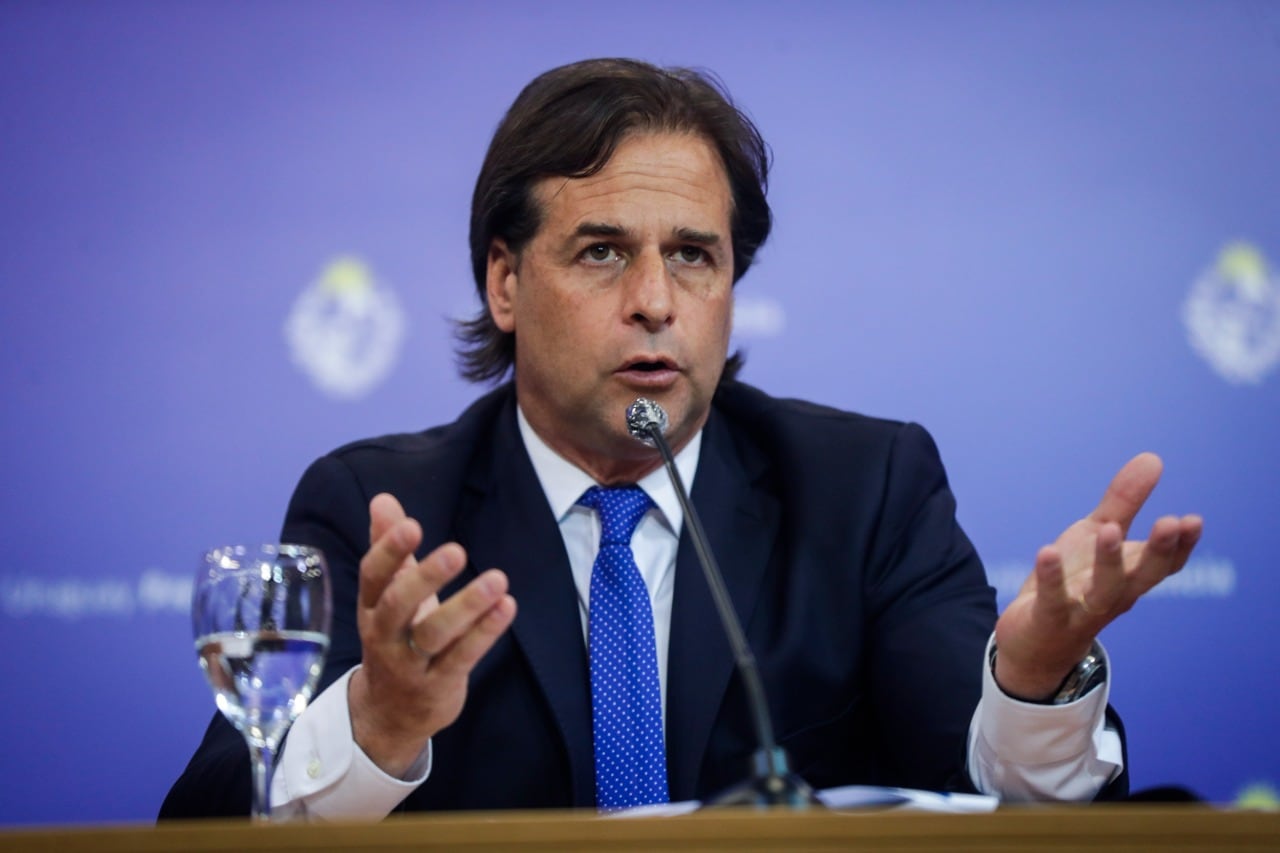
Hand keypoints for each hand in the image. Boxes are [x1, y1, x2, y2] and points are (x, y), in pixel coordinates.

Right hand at [348, 493, 516, 776]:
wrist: (389, 713)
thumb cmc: (396, 637)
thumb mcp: (388, 594)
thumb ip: (389, 547)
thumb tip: (383, 499)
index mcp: (371, 607)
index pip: (373, 576)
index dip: (388, 550)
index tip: (411, 524)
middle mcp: (384, 635)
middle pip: (399, 605)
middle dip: (426, 577)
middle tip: (457, 550)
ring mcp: (410, 664)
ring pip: (435, 635)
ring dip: (467, 606)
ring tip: (498, 580)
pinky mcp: (438, 685)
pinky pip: (462, 658)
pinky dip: (485, 632)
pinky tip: (507, 607)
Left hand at [993, 453, 1201, 700]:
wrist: (1034, 641)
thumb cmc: (1074, 581)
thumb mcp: (1095, 536)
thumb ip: (1124, 502)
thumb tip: (1153, 458)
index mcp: (1130, 575)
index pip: (1164, 564)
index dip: (1181, 545)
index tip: (1193, 520)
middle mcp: (1114, 595)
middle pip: (1142, 576)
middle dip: (1159, 551)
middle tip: (1171, 522)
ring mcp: (1082, 609)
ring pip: (1103, 590)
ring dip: (1109, 561)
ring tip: (1108, 529)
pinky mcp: (1048, 618)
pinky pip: (1052, 599)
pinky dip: (1051, 577)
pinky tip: (1046, 551)